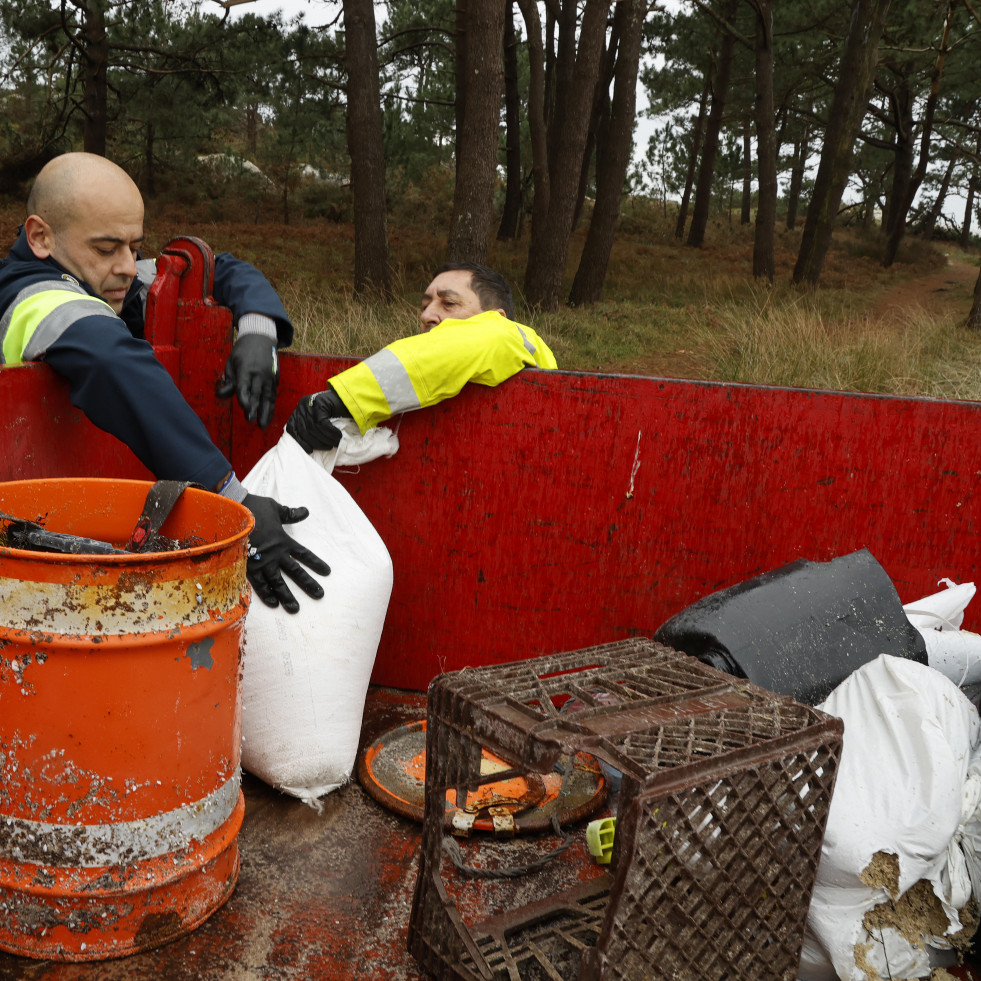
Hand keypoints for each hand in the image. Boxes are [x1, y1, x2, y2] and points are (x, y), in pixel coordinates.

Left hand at [216, 334, 278, 427]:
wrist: (261, 337)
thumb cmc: (242, 351)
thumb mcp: (231, 362)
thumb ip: (229, 380)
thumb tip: (223, 395)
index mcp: (246, 369)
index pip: (244, 386)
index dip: (244, 398)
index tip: (245, 408)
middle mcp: (259, 374)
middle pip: (257, 394)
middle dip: (254, 408)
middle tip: (251, 420)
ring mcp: (269, 376)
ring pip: (268, 397)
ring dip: (265, 412)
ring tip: (262, 425)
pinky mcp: (275, 378)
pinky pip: (272, 394)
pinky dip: (270, 406)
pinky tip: (268, 415)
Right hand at [243, 492, 329, 613]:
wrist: (232, 512)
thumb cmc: (254, 508)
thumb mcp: (275, 508)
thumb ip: (290, 513)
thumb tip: (305, 511)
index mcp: (283, 541)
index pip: (304, 554)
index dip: (316, 563)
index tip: (327, 572)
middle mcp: (275, 554)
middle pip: (295, 572)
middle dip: (308, 584)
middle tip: (319, 595)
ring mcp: (261, 562)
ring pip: (278, 583)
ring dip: (287, 596)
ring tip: (295, 608)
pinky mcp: (247, 566)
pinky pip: (258, 583)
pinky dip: (266, 594)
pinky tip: (274, 603)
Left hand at [286, 389, 348, 452]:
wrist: (348, 396)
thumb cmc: (335, 411)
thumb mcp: (319, 419)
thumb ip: (311, 428)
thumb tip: (310, 446)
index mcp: (299, 411)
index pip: (292, 428)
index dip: (299, 441)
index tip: (309, 450)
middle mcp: (302, 406)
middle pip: (304, 430)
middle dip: (316, 442)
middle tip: (328, 447)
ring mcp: (310, 403)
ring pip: (313, 428)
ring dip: (325, 439)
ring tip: (334, 443)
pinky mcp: (319, 403)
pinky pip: (322, 423)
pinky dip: (331, 432)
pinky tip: (338, 436)